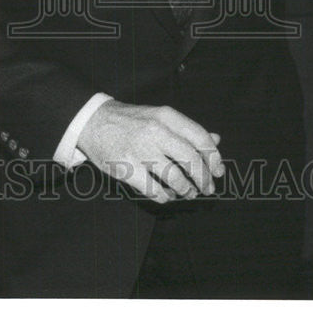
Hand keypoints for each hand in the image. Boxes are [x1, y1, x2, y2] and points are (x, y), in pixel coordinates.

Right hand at [76, 99, 223, 203]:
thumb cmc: (131, 121)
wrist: (93, 121)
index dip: (214, 158)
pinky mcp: (126, 168)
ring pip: (175, 178)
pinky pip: (154, 190)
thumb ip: (187, 129)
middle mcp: (156, 131)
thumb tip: (216, 140)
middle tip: (207, 189)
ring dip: (186, 190)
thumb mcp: (160, 117)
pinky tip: (167, 195)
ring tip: (188, 192)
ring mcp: (140, 150)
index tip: (219, 172)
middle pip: (191, 160)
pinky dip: (165, 196)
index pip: (200, 138)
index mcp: (167, 116)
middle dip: (204, 179)